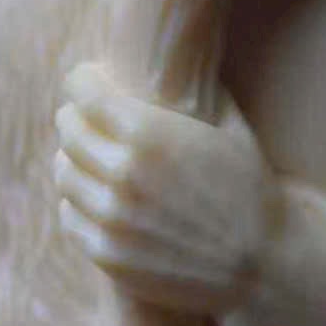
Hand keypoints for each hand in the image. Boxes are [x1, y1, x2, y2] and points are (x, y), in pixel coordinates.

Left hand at [54, 63, 279, 316]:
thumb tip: (180, 61)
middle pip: (69, 130)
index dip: (84, 80)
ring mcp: (110, 217)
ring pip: (63, 172)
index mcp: (150, 134)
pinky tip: (96, 195)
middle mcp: (122, 173)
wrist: (261, 265)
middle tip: (88, 116)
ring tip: (93, 156)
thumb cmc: (251, 190)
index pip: (84, 92)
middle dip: (76, 116)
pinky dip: (77, 200)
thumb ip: (198, 92)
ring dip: (73, 158)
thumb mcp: (231, 129)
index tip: (90, 79)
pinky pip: (69, 214)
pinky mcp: (106, 254)